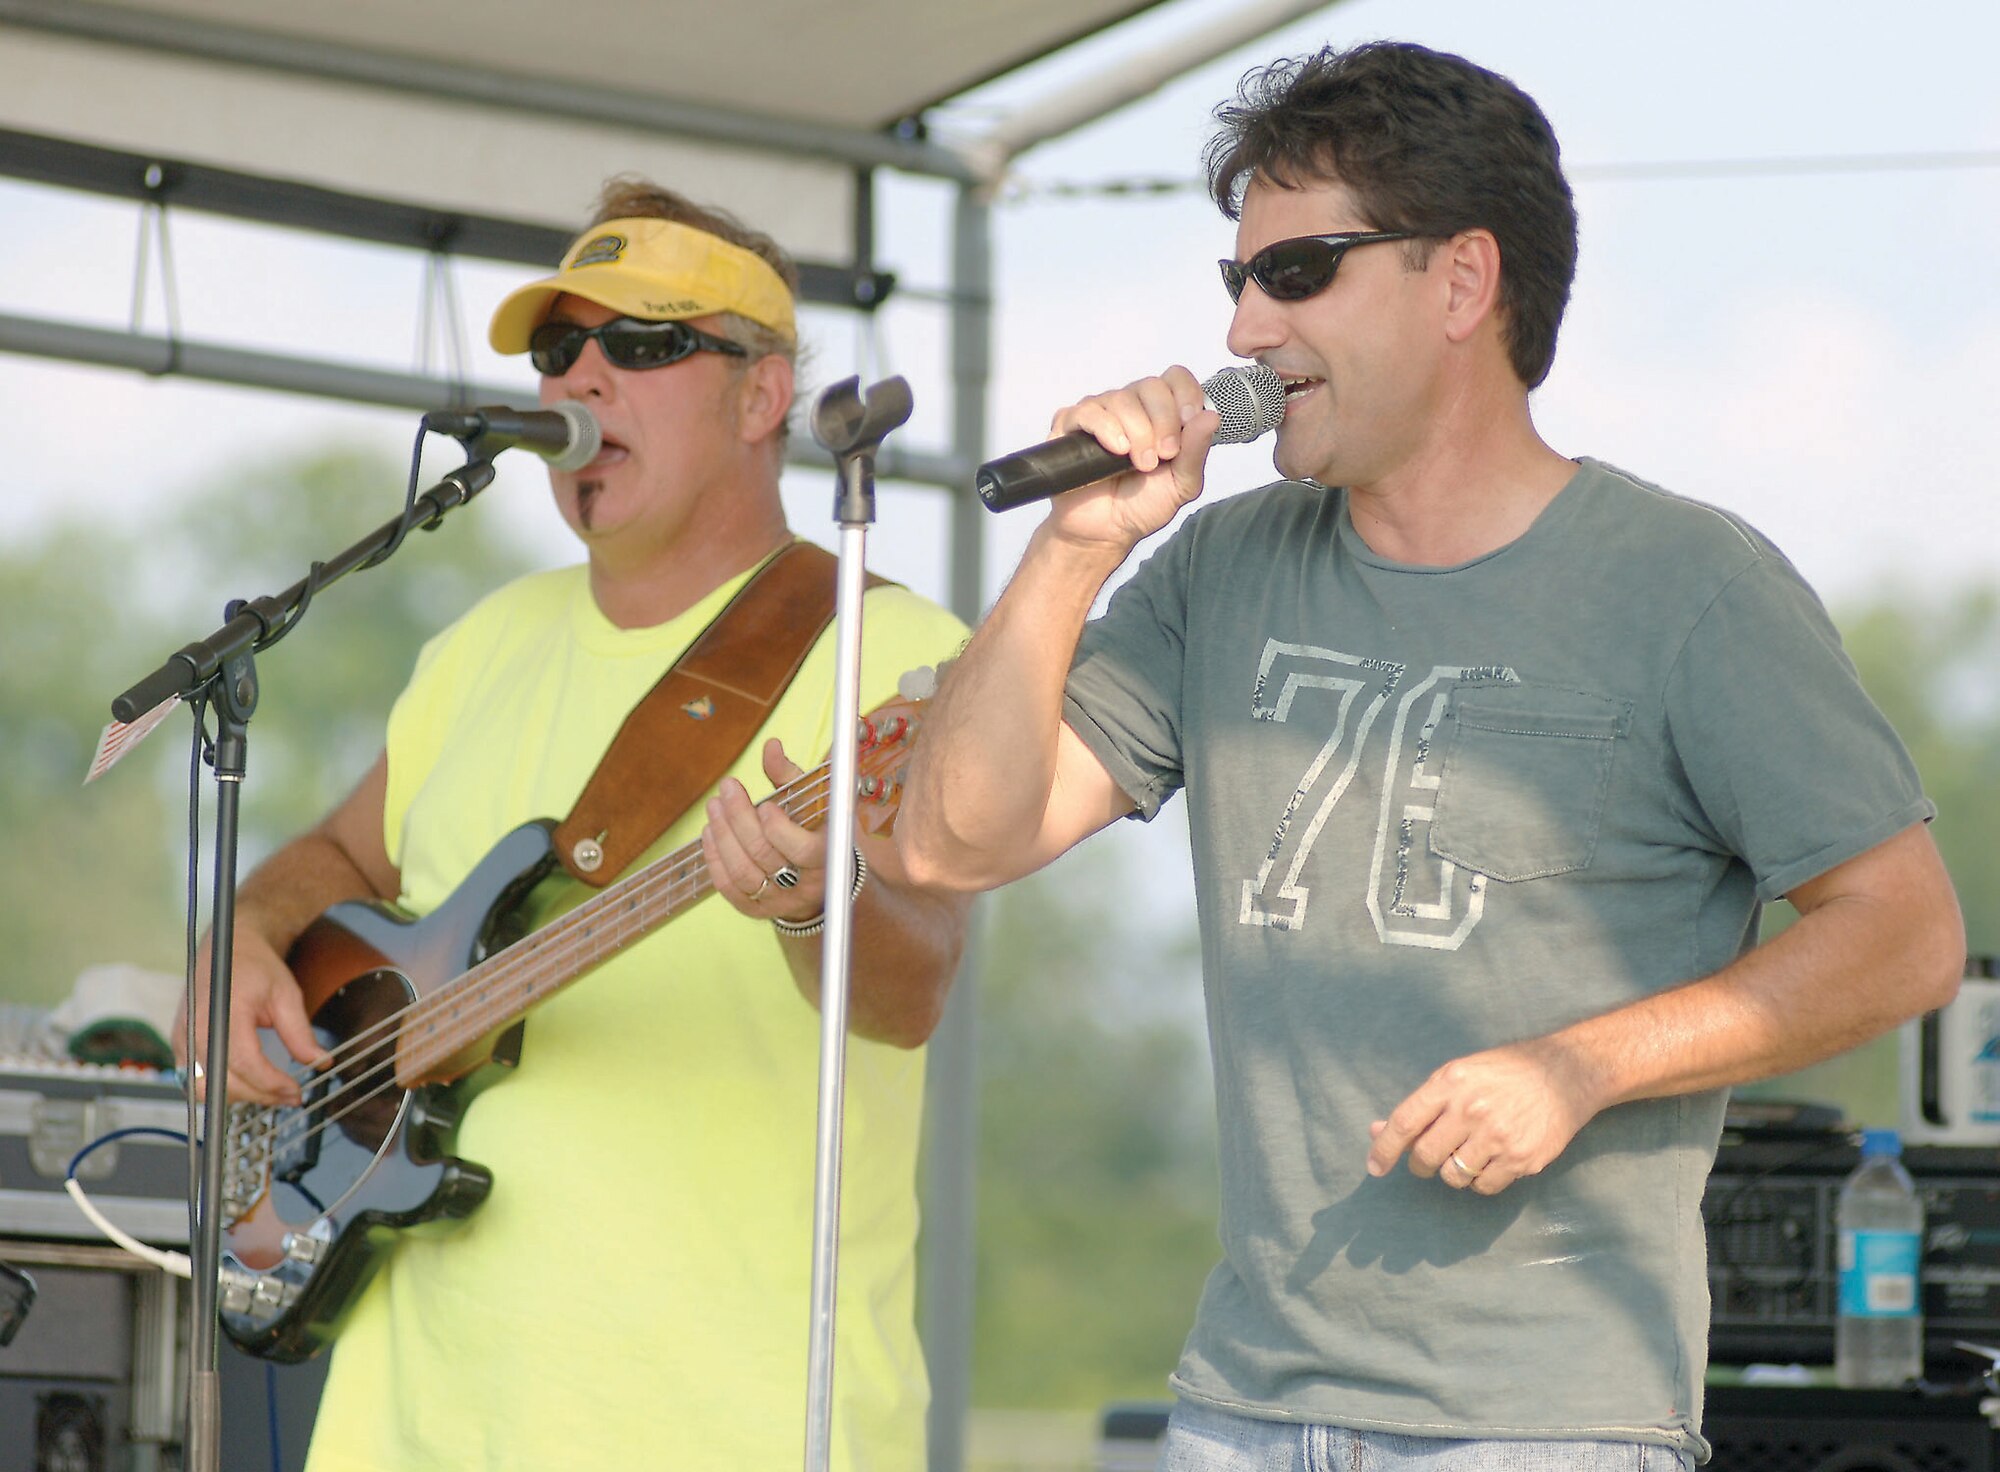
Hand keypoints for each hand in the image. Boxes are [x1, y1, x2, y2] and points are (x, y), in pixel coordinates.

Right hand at [174, 923, 325, 1106]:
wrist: (227, 949)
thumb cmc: (254, 967)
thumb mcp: (286, 994)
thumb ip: (300, 1033)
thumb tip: (320, 1062)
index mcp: (222, 1011)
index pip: (244, 1062)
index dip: (271, 1084)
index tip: (295, 1092)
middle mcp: (194, 1029)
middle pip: (223, 1082)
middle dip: (260, 1095)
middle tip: (291, 1096)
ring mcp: (182, 1040)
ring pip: (206, 1089)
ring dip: (241, 1096)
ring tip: (273, 1090)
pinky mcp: (179, 1046)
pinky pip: (196, 1082)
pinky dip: (222, 1089)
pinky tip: (249, 1084)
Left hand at [701, 739, 834, 926]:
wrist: (822, 882)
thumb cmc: (817, 832)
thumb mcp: (815, 803)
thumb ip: (791, 776)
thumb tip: (770, 745)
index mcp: (826, 857)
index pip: (802, 850)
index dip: (779, 830)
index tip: (765, 804)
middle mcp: (804, 885)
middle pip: (764, 856)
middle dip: (740, 820)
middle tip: (726, 790)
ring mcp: (779, 901)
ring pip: (743, 874)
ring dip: (723, 837)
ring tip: (714, 808)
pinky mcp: (757, 910)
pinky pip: (729, 889)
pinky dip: (715, 860)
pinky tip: (709, 834)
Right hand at [1042, 367, 1220, 550]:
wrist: (1105, 532)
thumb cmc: (1142, 505)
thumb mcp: (1181, 483)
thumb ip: (1195, 451)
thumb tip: (1211, 416)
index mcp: (1160, 413)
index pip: (1175, 378)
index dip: (1185, 394)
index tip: (1187, 422)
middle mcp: (1131, 406)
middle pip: (1150, 386)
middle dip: (1163, 420)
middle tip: (1163, 455)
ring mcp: (1100, 413)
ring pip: (1121, 399)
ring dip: (1137, 432)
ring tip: (1140, 464)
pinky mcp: (1070, 426)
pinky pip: (1088, 412)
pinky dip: (1106, 428)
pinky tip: (1117, 450)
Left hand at [1365, 1037, 1604, 1195]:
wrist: (1565, 1074)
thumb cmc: (1504, 1073)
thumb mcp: (1458, 1075)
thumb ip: (1421, 1105)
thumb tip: (1376, 1131)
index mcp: (1450, 1083)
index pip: (1404, 1123)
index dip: (1383, 1148)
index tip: (1374, 1167)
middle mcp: (1471, 1110)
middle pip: (1425, 1156)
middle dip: (1419, 1165)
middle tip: (1427, 1161)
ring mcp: (1497, 1136)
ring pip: (1452, 1176)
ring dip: (1451, 1173)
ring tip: (1465, 1155)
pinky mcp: (1521, 1158)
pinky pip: (1483, 1186)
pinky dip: (1480, 1181)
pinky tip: (1490, 1161)